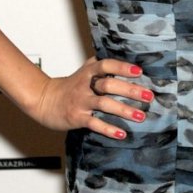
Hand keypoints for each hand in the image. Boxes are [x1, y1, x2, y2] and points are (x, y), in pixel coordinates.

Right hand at [33, 57, 152, 138]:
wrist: (44, 100)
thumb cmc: (69, 86)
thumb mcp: (84, 71)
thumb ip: (101, 65)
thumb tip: (126, 59)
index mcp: (88, 72)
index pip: (106, 65)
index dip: (122, 67)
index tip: (139, 71)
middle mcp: (85, 86)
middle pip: (108, 85)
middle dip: (130, 90)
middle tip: (148, 96)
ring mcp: (81, 102)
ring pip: (104, 104)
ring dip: (124, 110)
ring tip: (141, 116)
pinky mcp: (77, 118)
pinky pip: (94, 123)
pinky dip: (109, 129)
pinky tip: (122, 133)